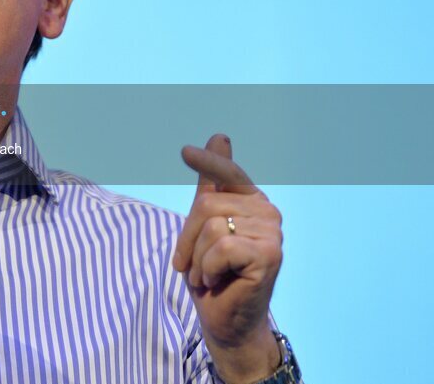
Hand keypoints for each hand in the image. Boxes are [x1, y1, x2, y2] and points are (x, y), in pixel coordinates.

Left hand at [173, 135, 282, 383]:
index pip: (228, 174)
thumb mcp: (203, 227)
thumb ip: (211, 185)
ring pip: (211, 227)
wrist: (224, 319)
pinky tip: (219, 281)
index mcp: (251, 202)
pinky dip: (208, 269)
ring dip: (198, 258)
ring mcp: (272, 233)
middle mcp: (267, 212)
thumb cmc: (212, 274)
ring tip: (209, 275)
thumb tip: (221, 137)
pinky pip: (220, 248)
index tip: (185, 151)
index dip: (208, 162)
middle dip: (189, 238)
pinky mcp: (269, 255)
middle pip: (206, 204)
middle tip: (193, 264)